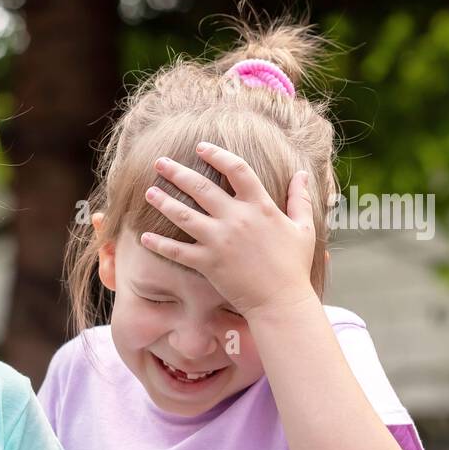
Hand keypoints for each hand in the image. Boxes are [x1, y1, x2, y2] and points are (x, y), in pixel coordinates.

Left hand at [139, 142, 316, 317]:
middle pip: (201, 187)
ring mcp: (219, 240)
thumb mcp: (304, 228)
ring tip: (149, 192)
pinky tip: (144, 237)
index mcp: (260, 206)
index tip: (202, 147)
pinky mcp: (207, 263)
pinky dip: (159, 244)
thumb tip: (303, 174)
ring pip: (183, 215)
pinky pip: (177, 251)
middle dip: (178, 173)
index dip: (218, 155)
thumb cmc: (294, 266)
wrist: (280, 301)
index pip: (236, 170)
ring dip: (163, 202)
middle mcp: (236, 219)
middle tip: (160, 162)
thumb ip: (299, 199)